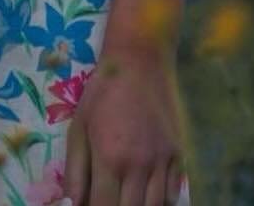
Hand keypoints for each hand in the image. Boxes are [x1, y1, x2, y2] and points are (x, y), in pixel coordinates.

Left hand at [63, 42, 187, 205]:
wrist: (140, 61)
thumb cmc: (103, 93)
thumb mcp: (79, 129)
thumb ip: (74, 174)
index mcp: (110, 159)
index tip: (91, 205)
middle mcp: (139, 166)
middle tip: (108, 199)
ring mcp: (163, 162)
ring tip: (126, 196)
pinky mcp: (179, 155)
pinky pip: (173, 194)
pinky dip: (160, 201)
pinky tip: (146, 191)